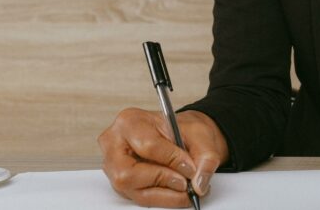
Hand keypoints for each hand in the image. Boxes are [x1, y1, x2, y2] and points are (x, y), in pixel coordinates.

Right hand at [99, 107, 228, 207]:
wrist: (180, 136)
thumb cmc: (183, 130)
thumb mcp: (201, 135)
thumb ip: (205, 158)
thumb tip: (199, 183)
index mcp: (130, 122)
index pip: (148, 145)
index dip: (172, 160)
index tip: (190, 168)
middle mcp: (114, 144)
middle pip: (129, 173)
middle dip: (162, 180)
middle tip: (185, 182)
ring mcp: (113, 166)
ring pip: (133, 190)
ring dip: (164, 194)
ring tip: (184, 188)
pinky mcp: (121, 183)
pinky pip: (139, 198)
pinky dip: (161, 198)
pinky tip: (176, 192)